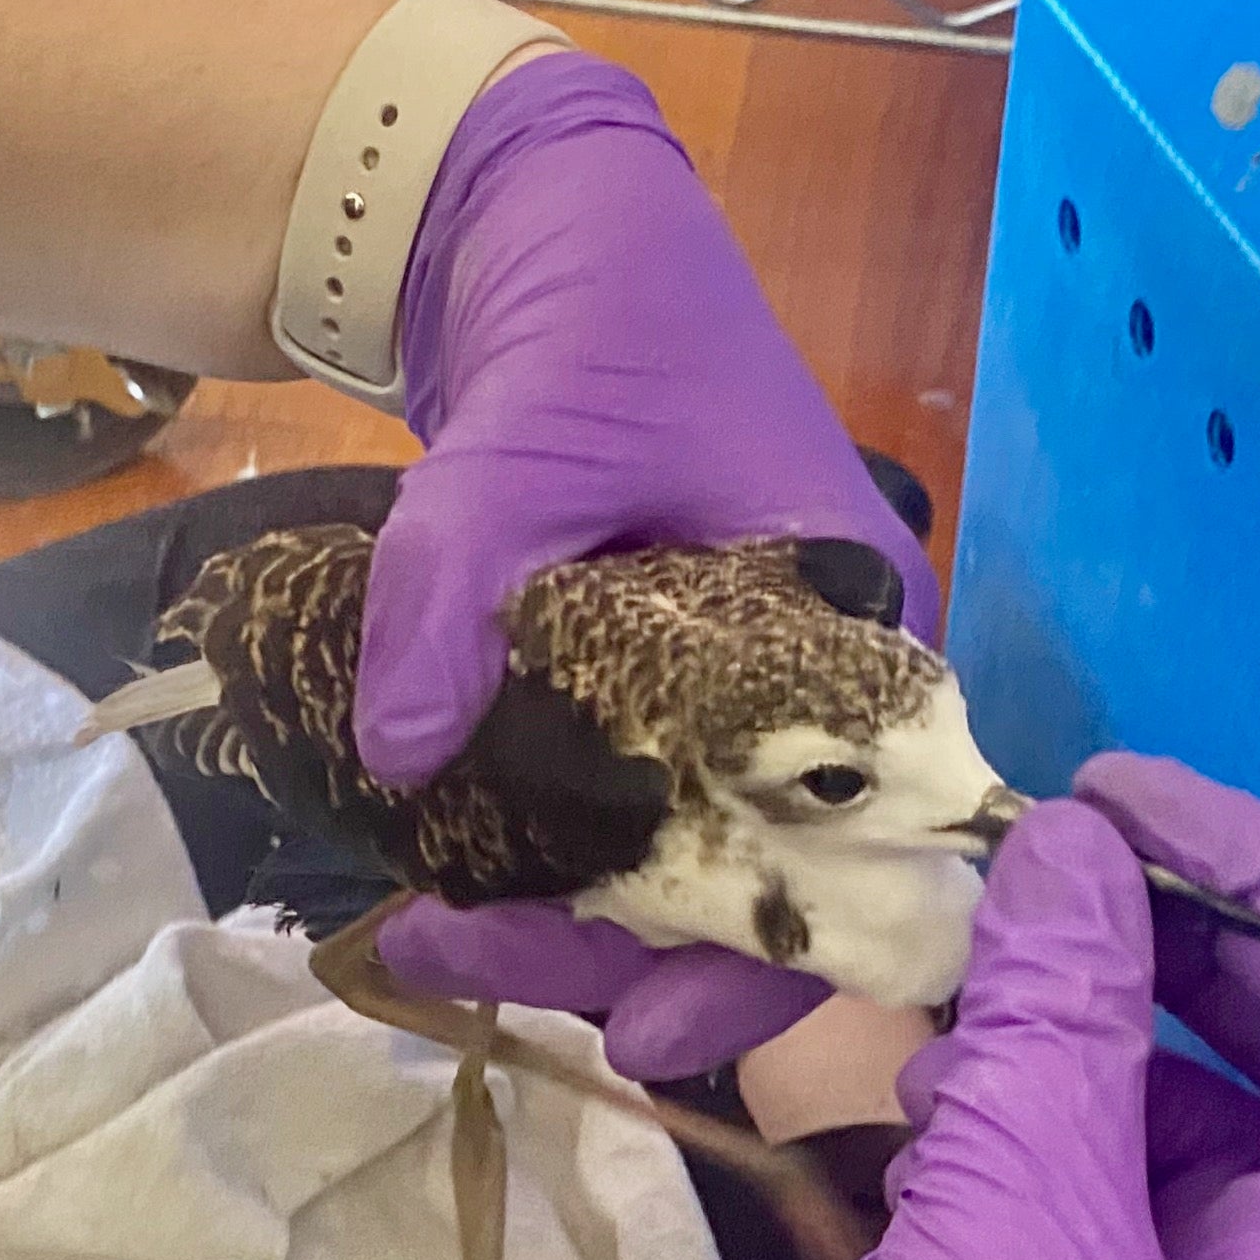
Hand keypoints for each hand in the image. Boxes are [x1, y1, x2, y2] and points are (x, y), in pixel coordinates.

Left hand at [357, 53, 934, 1075]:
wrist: (541, 230)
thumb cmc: (600, 314)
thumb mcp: (526, 439)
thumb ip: (459, 591)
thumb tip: (400, 759)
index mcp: (858, 635)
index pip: (856, 847)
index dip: (767, 956)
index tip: (646, 1029)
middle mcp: (815, 689)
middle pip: (749, 877)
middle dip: (617, 949)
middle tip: (457, 956)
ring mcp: (726, 691)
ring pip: (670, 853)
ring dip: (564, 911)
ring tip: (426, 931)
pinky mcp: (640, 683)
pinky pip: (611, 799)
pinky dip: (541, 846)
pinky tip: (445, 875)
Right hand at [606, 754, 1259, 1259]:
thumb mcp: (1011, 1251)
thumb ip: (1057, 1029)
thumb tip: (1078, 842)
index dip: (1259, 875)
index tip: (1106, 787)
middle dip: (1137, 953)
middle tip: (1003, 868)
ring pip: (1152, 1117)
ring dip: (1043, 1037)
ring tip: (920, 1001)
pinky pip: (1070, 1194)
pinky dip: (989, 1125)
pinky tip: (897, 1098)